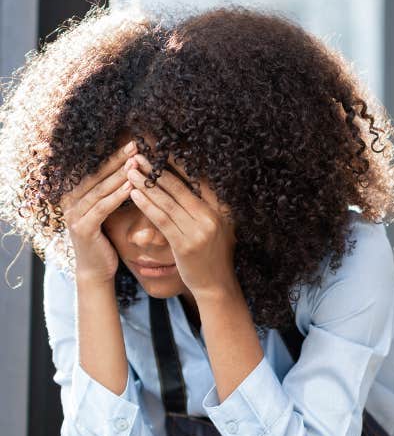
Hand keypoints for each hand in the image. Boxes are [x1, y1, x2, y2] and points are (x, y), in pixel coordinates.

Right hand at [59, 141, 136, 284]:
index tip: (133, 143)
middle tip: (136, 145)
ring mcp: (74, 214)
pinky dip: (118, 196)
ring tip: (137, 162)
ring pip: (100, 189)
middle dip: (118, 159)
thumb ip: (111, 193)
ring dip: (120, 174)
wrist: (96, 270)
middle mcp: (70, 200)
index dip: (113, 156)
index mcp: (75, 194)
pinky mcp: (82, 227)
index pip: (96, 170)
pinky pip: (103, 207)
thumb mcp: (106, 212)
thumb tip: (131, 171)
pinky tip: (132, 186)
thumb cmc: (106, 240)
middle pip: (97, 175)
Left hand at [125, 153, 237, 297]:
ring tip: (130, 170)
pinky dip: (146, 204)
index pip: (197, 179)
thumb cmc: (212, 256)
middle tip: (138, 153)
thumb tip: (185, 184)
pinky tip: (133, 193)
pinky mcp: (185, 245)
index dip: (176, 162)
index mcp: (221, 210)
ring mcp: (199, 231)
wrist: (216, 286)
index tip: (159, 148)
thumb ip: (203, 208)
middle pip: (180, 186)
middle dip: (157, 168)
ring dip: (146, 183)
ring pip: (168, 201)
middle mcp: (212, 217)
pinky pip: (162, 219)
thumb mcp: (215, 228)